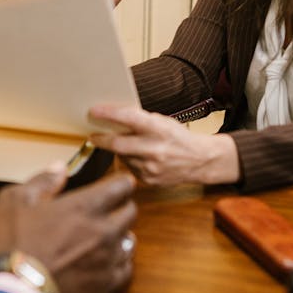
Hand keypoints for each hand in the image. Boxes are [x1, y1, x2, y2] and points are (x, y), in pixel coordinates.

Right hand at [0, 164, 136, 292]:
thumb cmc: (13, 245)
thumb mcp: (15, 200)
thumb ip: (42, 181)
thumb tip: (59, 168)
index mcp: (85, 206)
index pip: (121, 186)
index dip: (121, 181)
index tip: (118, 182)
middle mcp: (104, 231)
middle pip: (131, 212)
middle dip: (123, 205)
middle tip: (111, 207)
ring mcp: (107, 261)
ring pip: (130, 242)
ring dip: (121, 235)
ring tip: (108, 236)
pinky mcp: (105, 287)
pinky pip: (125, 271)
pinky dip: (119, 264)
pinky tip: (107, 263)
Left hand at [88, 104, 240, 186]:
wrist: (200, 161)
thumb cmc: (179, 137)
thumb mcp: (163, 122)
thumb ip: (141, 121)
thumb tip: (114, 118)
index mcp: (159, 129)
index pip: (130, 118)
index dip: (109, 114)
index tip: (94, 111)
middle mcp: (155, 149)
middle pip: (119, 144)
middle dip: (102, 140)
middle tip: (92, 136)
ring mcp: (151, 167)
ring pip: (123, 157)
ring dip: (120, 151)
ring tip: (130, 146)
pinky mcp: (149, 180)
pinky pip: (130, 168)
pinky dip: (130, 162)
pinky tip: (140, 158)